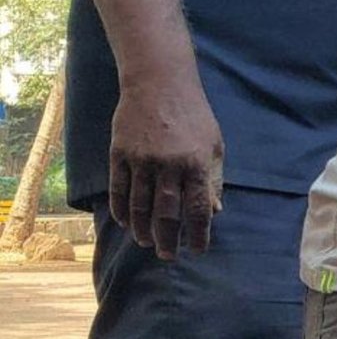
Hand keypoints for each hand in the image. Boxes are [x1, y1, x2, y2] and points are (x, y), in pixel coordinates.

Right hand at [108, 79, 223, 259]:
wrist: (159, 82)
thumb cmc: (193, 116)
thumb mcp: (214, 145)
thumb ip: (213, 179)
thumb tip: (215, 212)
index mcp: (197, 164)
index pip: (197, 209)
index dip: (198, 234)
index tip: (197, 250)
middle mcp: (169, 165)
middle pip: (166, 213)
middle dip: (167, 239)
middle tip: (167, 256)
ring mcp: (141, 160)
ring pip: (140, 205)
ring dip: (142, 229)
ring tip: (145, 243)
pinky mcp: (120, 153)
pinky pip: (119, 189)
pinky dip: (122, 209)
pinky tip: (126, 222)